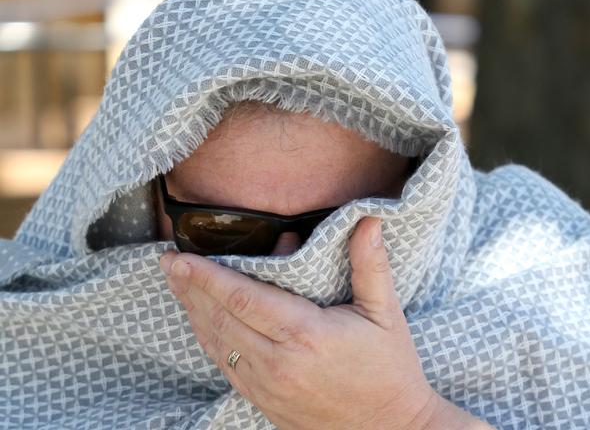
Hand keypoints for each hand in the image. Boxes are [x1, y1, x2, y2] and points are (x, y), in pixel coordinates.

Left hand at [159, 217, 490, 429]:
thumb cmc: (390, 370)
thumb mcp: (386, 315)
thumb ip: (371, 265)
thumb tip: (369, 220)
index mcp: (305, 334)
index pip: (241, 297)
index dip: (206, 276)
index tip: (180, 258)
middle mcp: (278, 362)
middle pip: (219, 318)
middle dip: (189, 288)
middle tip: (167, 262)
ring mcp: (267, 386)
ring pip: (216, 343)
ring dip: (192, 312)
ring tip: (176, 285)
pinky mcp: (264, 401)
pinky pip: (224, 366)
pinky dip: (207, 340)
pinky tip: (199, 323)